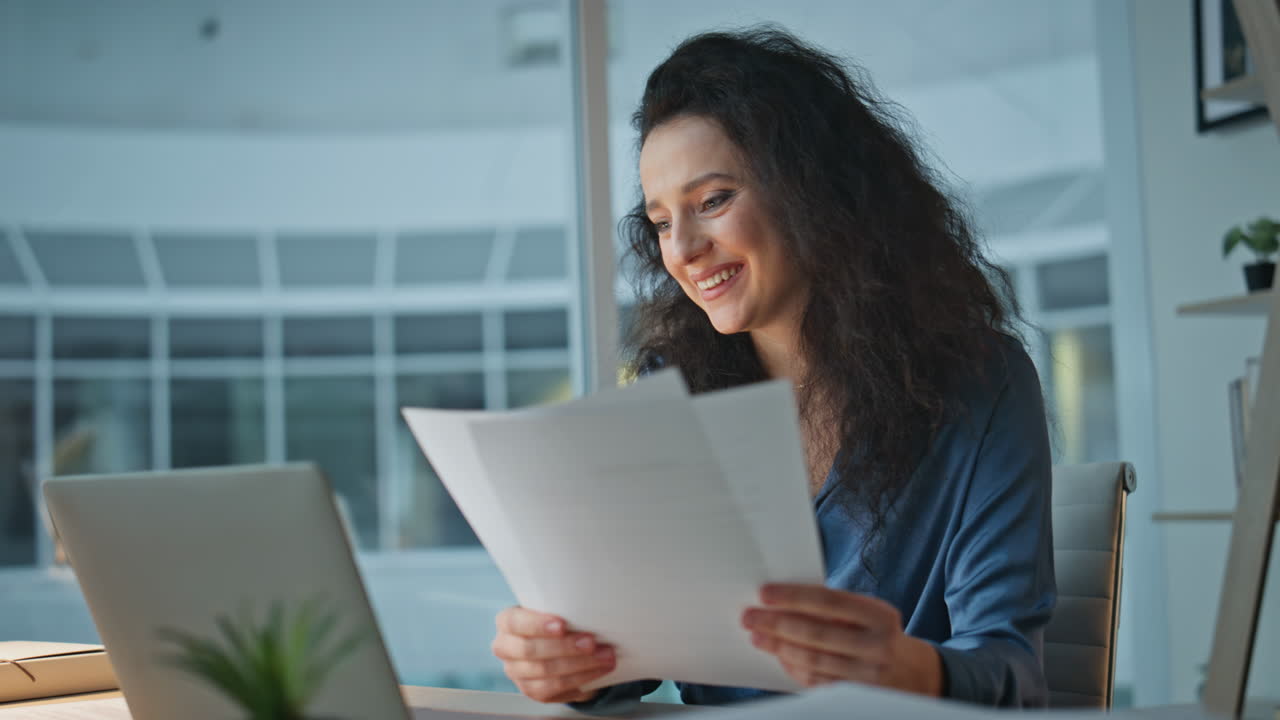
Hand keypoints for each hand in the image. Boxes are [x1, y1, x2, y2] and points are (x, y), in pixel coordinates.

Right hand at [492, 606, 615, 702]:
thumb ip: (562, 608)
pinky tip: (597, 670)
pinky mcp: (531, 690)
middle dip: (565, 647)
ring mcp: (516, 672)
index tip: (562, 625)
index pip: (514, 623)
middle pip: (530, 650)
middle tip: (591, 642)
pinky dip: (580, 679)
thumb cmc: (555, 621)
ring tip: (604, 657)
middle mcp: (505, 648)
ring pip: (545, 672)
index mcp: (507, 622)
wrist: (556, 645)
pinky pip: (555, 688)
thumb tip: (589, 609)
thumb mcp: (554, 609)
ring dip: (579, 664)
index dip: (537, 625)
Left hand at [741, 584, 941, 695]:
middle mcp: (877, 645)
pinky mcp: (859, 694)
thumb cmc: (880, 634)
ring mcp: (870, 674)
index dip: (794, 597)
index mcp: (879, 615)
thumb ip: (835, 608)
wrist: (917, 675)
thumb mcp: (869, 615)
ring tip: (757, 637)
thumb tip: (784, 600)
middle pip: (816, 633)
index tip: (764, 593)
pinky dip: (794, 668)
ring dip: (780, 648)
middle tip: (750, 617)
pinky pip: (818, 681)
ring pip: (814, 660)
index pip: (829, 601)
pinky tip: (779, 657)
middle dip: (777, 624)